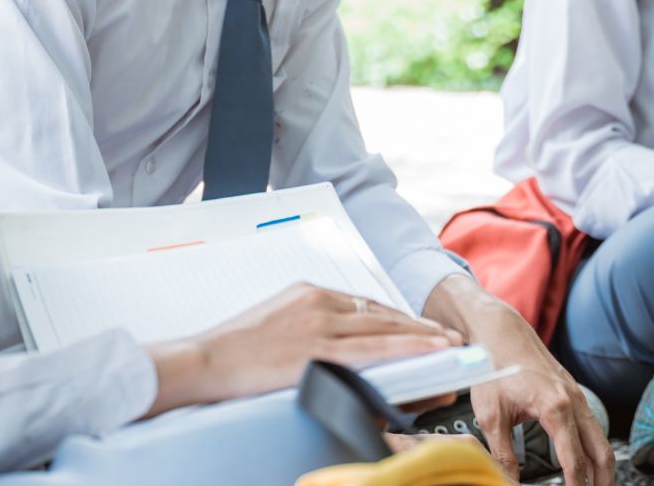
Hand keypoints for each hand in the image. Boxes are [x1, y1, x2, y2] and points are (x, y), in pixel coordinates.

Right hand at [145, 282, 459, 415]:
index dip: (396, 318)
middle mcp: (318, 301)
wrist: (203, 361)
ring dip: (422, 337)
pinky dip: (407, 348)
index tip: (418, 327)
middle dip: (417, 327)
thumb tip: (339, 350)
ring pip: (384, 328)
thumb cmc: (233, 351)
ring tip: (449, 345)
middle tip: (447, 336)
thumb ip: (310, 330)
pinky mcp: (317, 349)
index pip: (364, 304)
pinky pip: (373, 349)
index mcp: (308, 292)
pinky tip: (429, 351)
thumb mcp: (275, 325)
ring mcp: (319, 324)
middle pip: (380, 313)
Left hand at [423, 275, 614, 485]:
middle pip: (600, 450)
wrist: (501, 332)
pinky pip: (591, 424)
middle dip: (603, 478)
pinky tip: (586, 458)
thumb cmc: (494, 366)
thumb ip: (503, 453)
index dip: (576, 484)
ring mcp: (576, 394)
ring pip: (600, 437)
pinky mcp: (572, 392)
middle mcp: (572, 400)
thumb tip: (510, 480)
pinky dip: (594, 446)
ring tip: (596, 484)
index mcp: (555, 407)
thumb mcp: (491, 416)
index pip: (574, 458)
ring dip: (601, 464)